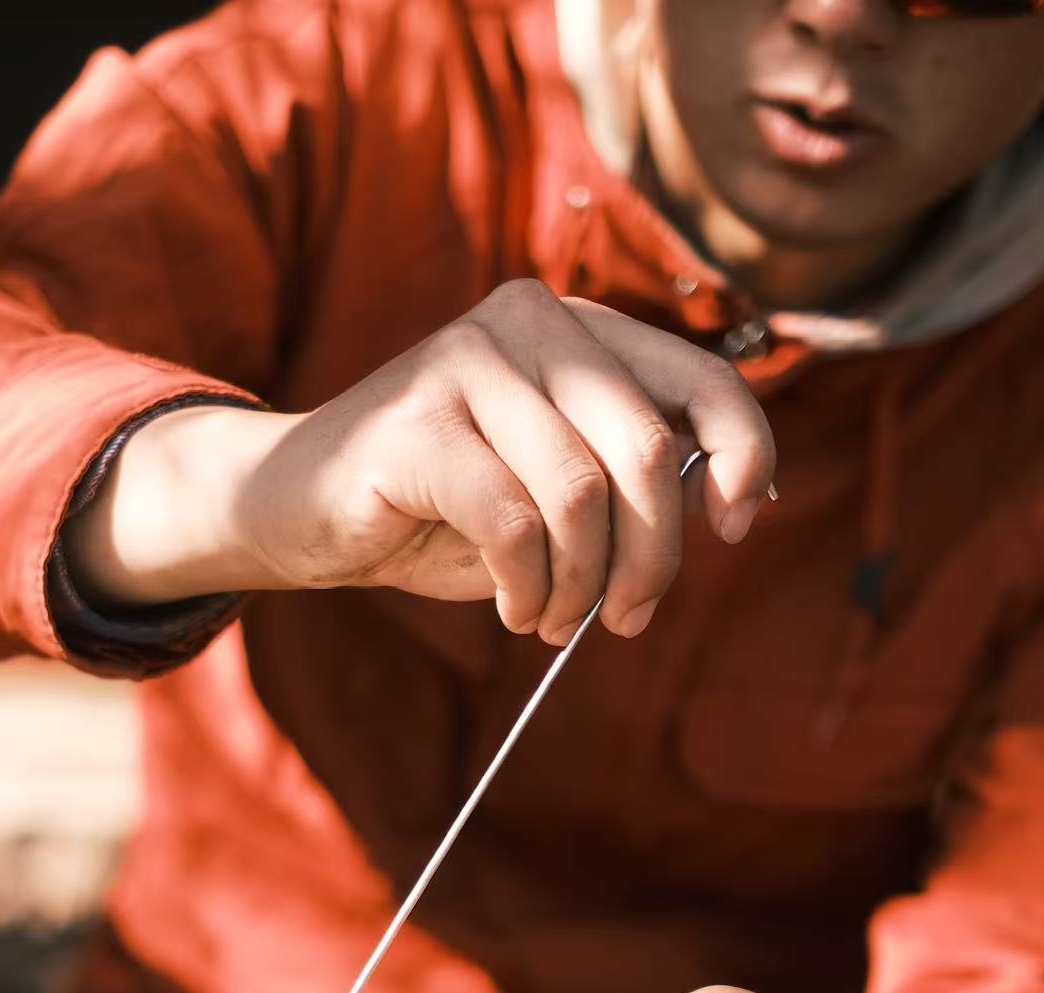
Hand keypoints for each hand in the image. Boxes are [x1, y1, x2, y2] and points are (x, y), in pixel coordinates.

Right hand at [67, 279, 774, 644]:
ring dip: (580, 585)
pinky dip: (526, 586)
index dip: (745, 452)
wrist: (298, 508)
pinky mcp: (417, 420)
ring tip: (551, 620)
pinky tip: (512, 607)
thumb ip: (628, 479)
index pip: (702, 376)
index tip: (737, 527)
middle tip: (624, 619)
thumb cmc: (439, 507)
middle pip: (645, 452)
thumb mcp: (553, 487)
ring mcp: (467, 361)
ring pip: (581, 494)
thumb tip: (723, 511)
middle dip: (653, 559)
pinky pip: (513, 522)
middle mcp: (530, 321)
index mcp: (579, 330)